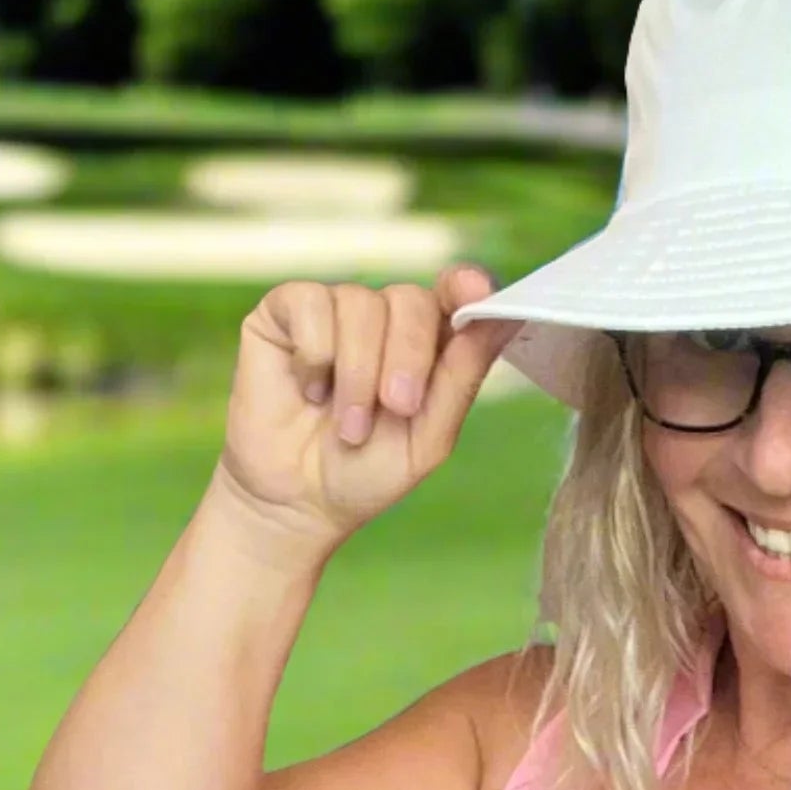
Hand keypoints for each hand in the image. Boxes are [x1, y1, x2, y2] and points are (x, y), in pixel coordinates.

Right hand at [215, 266, 518, 551]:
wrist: (298, 502)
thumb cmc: (366, 473)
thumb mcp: (428, 438)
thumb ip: (462, 378)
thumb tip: (505, 318)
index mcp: (426, 344)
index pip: (453, 296)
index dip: (465, 286)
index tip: (474, 291)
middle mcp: (382, 318)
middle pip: (411, 299)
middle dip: (407, 356)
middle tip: (396, 407)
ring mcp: (334, 309)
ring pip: (360, 304)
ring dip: (357, 374)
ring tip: (348, 426)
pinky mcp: (285, 310)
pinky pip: (310, 305)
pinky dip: (314, 357)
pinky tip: (309, 390)